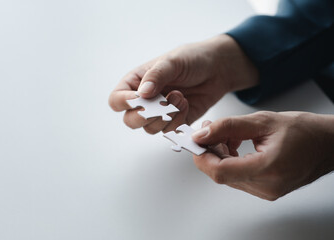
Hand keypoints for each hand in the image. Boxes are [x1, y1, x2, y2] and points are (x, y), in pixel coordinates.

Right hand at [108, 34, 257, 133]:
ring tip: (180, 97)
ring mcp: (158, 113)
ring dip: (165, 117)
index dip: (124, 103)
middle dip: (146, 115)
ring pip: (149, 129)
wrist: (217, 69)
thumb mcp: (173, 61)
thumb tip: (142, 93)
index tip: (141, 98)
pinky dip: (178, 121)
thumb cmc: (192, 59)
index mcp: (135, 83)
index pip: (116, 100)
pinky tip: (186, 104)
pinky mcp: (174, 122)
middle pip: (130, 120)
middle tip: (162, 104)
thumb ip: (156, 75)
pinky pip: (169, 131)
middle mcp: (143, 101)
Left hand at [192, 111, 333, 200]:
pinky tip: (235, 144)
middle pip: (221, 174)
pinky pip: (238, 177)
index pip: (220, 171)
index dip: (202, 157)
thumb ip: (228, 127)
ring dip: (220, 155)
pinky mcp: (266, 190)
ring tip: (228, 134)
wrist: (329, 144)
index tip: (195, 141)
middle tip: (210, 130)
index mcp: (268, 169)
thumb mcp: (263, 121)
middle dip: (210, 151)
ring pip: (228, 175)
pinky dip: (230, 160)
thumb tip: (201, 135)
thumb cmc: (305, 131)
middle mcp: (267, 186)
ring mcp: (267, 191)